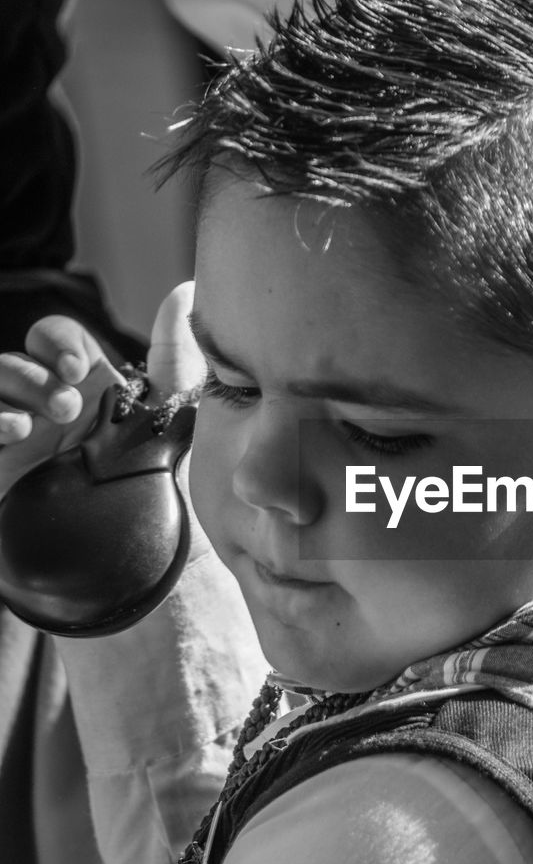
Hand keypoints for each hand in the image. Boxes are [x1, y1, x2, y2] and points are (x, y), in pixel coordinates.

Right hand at [0, 283, 203, 499]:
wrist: (149, 572)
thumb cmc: (169, 501)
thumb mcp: (180, 426)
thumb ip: (178, 363)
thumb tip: (183, 291)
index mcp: (92, 396)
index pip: (58, 341)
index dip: (59, 342)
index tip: (78, 368)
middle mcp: (52, 416)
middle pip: (17, 361)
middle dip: (33, 373)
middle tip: (67, 408)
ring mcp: (24, 446)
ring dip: (14, 392)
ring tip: (32, 427)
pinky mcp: (5, 474)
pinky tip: (13, 434)